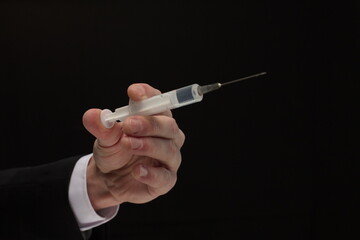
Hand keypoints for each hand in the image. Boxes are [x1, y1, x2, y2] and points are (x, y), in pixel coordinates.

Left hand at [82, 83, 184, 209]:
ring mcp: (169, 159)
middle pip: (169, 126)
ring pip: (169, 149)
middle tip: (129, 125)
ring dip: (149, 145)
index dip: (149, 95)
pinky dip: (152, 173)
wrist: (109, 179)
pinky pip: (165, 177)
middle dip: (149, 124)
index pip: (159, 102)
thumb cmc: (114, 152)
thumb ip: (102, 126)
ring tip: (128, 144)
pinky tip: (137, 171)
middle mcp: (168, 137)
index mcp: (156, 119)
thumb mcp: (105, 138)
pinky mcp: (165, 180)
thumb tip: (92, 115)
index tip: (133, 92)